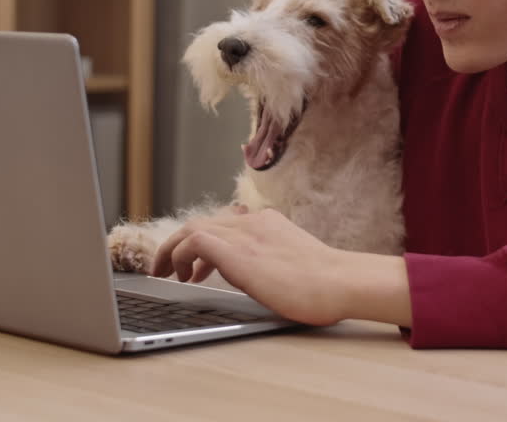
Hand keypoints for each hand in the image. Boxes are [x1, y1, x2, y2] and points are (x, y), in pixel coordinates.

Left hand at [151, 208, 352, 325]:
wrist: (340, 282)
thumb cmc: (326, 284)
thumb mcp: (295, 264)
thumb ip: (275, 261)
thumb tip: (264, 275)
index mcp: (268, 225)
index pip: (223, 223)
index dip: (201, 242)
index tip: (194, 265)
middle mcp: (253, 224)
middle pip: (202, 222)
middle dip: (178, 244)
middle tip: (167, 268)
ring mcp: (245, 235)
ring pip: (192, 228)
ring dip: (172, 250)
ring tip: (166, 273)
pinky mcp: (237, 252)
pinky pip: (194, 241)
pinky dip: (180, 255)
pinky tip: (182, 276)